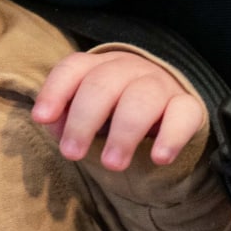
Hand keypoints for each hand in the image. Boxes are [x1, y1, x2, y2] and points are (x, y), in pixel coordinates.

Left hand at [32, 50, 205, 171]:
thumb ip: (66, 117)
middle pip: (103, 84)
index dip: (55, 91)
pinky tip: (159, 158)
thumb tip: (50, 123)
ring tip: (112, 163)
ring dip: (124, 132)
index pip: (74, 68)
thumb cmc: (116, 115)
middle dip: (84, 120)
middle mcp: (129, 69)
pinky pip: (184, 114)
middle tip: (72, 153)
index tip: (42, 118)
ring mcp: (161, 84)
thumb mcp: (88, 116)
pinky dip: (171, 136)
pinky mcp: (189, 105)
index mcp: (100, 67)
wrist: (168, 116)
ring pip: (141, 98)